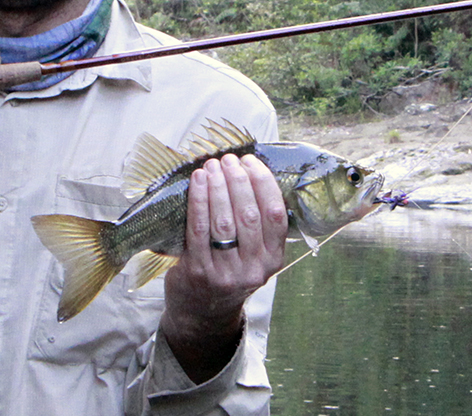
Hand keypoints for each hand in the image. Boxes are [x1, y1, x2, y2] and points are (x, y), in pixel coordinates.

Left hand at [160, 153, 287, 381]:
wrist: (202, 311)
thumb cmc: (228, 270)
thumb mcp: (253, 255)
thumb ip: (257, 226)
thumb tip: (247, 173)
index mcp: (273, 259)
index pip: (275, 214)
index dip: (263, 183)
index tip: (251, 161)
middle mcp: (254, 268)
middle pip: (249, 214)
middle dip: (237, 180)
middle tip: (228, 160)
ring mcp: (226, 272)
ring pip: (224, 220)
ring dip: (217, 187)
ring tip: (211, 166)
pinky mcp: (199, 272)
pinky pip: (199, 229)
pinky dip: (198, 201)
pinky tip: (197, 182)